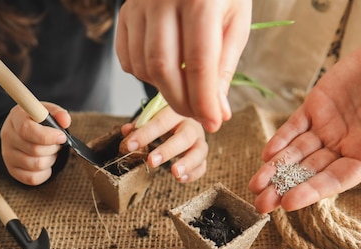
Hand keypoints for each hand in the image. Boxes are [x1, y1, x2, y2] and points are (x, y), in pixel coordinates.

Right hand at [0, 102, 68, 184]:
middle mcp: (8, 136)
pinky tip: (46, 162)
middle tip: (56, 143)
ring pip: (36, 165)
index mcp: (16, 117)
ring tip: (50, 152)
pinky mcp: (12, 170)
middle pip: (35, 150)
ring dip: (50, 159)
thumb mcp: (48, 112)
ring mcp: (8, 154)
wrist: (23, 133)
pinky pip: (33, 178)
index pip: (26, 129)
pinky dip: (45, 173)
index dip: (47, 136)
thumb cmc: (39, 122)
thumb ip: (58, 113)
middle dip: (53, 148)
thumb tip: (65, 120)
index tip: (62, 137)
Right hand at [115, 0, 251, 132]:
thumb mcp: (236, 22)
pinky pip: (128, 59)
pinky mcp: (125, 12)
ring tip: (186, 91)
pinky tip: (165, 72)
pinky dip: (145, 76)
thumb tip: (217, 111)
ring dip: (165, 91)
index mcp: (200, 0)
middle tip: (199, 116)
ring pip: (144, 67)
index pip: (199, 63)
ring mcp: (139, 5)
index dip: (205, 100)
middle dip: (182, 103)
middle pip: (164, 69)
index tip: (214, 124)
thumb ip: (224, 67)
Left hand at [120, 107, 207, 182]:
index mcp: (177, 112)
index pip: (161, 121)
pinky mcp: (202, 155)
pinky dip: (193, 173)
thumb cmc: (163, 119)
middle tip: (151, 161)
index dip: (145, 134)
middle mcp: (191, 125)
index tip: (130, 145)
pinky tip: (180, 178)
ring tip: (174, 172)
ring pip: (200, 151)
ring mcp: (199, 140)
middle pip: (185, 136)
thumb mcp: (150, 117)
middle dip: (168, 150)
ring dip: (187, 163)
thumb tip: (126, 131)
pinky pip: (202, 165)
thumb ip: (139, 125)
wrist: (182, 118)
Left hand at [249, 30, 360, 212]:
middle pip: (308, 172)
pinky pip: (294, 127)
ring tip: (254, 185)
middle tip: (260, 204)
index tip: (289, 203)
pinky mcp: (315, 106)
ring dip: (274, 169)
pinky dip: (280, 139)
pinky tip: (267, 153)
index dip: (311, 192)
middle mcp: (342, 147)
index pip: (333, 181)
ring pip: (295, 153)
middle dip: (283, 188)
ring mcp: (326, 127)